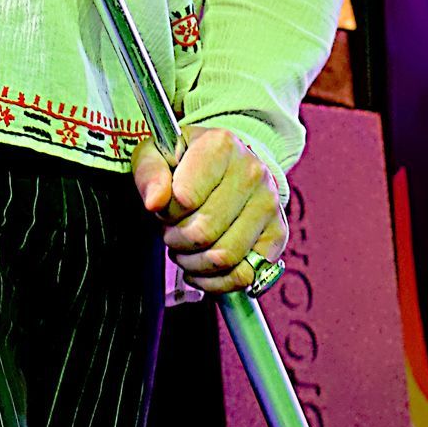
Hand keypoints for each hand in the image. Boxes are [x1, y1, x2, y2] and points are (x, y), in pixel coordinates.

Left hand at [131, 125, 286, 294]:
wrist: (227, 164)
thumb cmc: (185, 161)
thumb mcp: (156, 154)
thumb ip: (150, 174)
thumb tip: (154, 202)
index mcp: (222, 145)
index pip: (184, 198)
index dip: (165, 211)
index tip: (163, 206)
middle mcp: (252, 172)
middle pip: (204, 232)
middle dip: (176, 240)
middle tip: (170, 231)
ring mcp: (269, 203)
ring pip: (224, 257)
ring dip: (193, 263)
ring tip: (185, 248)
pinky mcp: (277, 234)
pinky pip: (245, 275)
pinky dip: (216, 282)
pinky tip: (202, 268)